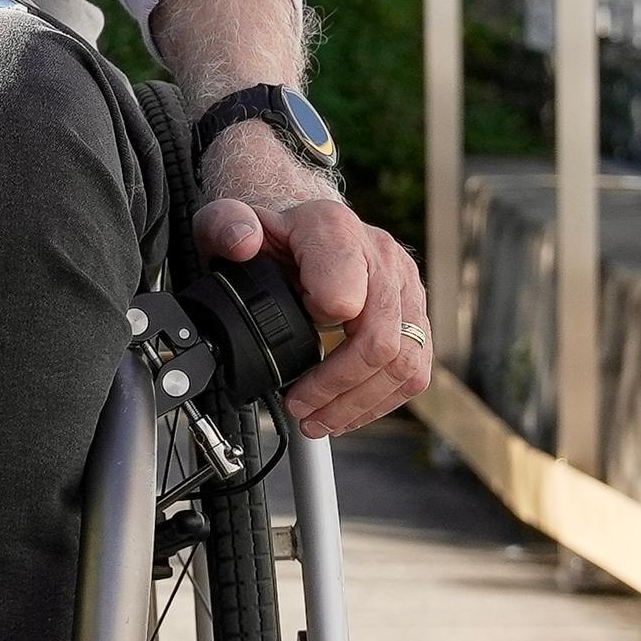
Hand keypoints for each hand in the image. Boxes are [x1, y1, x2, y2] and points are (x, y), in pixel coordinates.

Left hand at [189, 167, 430, 438]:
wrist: (302, 226)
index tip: (284, 340)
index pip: (344, 295)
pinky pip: (414, 370)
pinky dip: (379, 401)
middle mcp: (381, 256)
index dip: (316, 327)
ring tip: (319, 420)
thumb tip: (242, 243)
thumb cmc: (268, 233)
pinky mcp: (414, 314)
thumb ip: (225, 226)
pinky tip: (346, 411)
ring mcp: (404, 286)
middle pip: (380, 340)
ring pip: (404, 362)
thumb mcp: (227, 220)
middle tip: (298, 407)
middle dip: (335, 387)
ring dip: (358, 403)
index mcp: (335, 231)